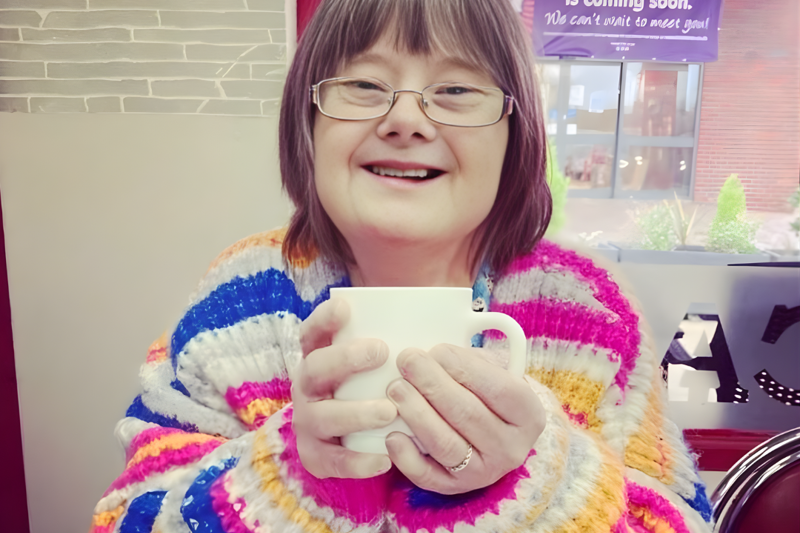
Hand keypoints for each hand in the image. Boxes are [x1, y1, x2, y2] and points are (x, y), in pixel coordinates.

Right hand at [292, 298, 396, 478]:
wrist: (354, 439)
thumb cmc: (376, 388)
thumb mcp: (379, 364)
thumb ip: (398, 343)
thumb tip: (452, 321)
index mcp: (319, 358)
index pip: (312, 333)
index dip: (324, 319)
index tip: (346, 307)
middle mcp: (308, 387)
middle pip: (314, 368)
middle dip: (344, 359)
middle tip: (380, 351)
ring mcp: (308, 422)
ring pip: (322, 417)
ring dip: (354, 413)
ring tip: (389, 411)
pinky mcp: (316, 456)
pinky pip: (333, 461)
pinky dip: (357, 462)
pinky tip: (385, 458)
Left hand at [385, 344, 544, 493]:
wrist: (493, 434)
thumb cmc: (487, 393)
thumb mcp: (494, 372)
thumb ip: (471, 361)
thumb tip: (432, 353)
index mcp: (528, 414)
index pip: (498, 388)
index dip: (464, 367)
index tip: (436, 350)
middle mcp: (511, 448)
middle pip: (468, 414)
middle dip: (433, 384)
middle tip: (408, 361)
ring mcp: (484, 472)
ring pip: (446, 444)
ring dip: (417, 414)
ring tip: (396, 388)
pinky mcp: (455, 488)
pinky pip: (428, 476)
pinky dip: (407, 457)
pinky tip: (392, 435)